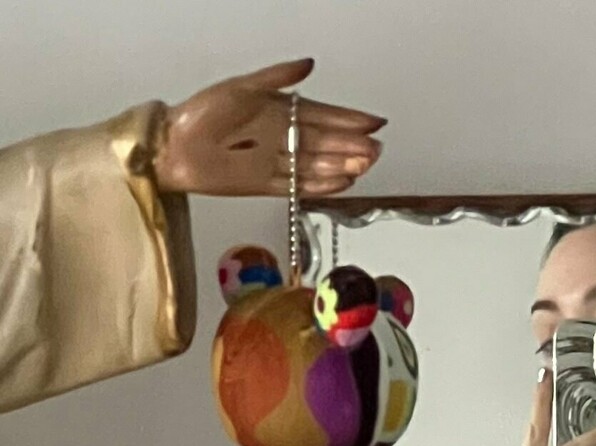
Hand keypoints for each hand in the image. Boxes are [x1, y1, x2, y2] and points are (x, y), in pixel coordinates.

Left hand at [154, 58, 384, 197]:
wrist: (174, 147)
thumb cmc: (201, 114)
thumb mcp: (242, 87)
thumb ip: (277, 78)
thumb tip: (309, 66)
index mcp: (276, 110)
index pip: (321, 115)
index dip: (348, 119)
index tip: (373, 122)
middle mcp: (280, 136)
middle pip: (325, 142)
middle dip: (352, 145)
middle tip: (376, 148)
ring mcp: (275, 161)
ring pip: (317, 164)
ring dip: (343, 165)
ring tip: (366, 164)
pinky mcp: (267, 184)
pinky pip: (300, 185)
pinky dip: (322, 185)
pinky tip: (342, 183)